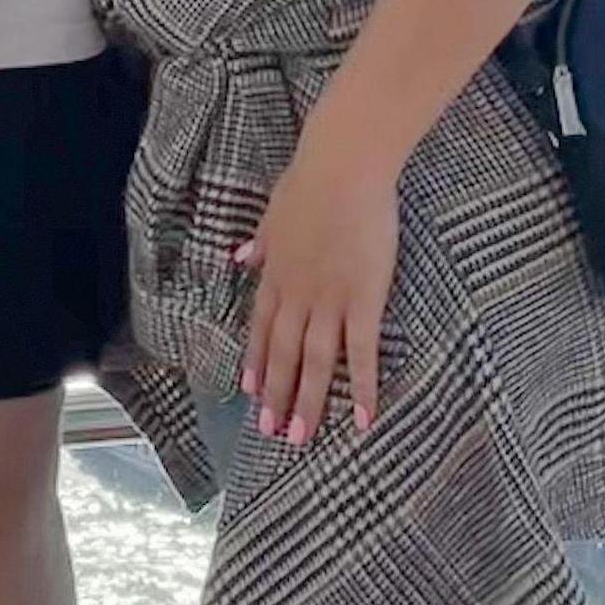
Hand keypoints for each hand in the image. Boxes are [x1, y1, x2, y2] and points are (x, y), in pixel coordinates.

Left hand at [235, 117, 400, 444]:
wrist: (342, 168)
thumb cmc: (310, 180)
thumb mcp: (273, 211)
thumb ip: (260, 242)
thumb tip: (240, 258)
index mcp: (276, 273)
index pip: (262, 326)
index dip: (256, 361)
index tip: (248, 391)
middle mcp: (297, 294)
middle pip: (284, 353)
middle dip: (276, 394)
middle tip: (270, 431)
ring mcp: (329, 300)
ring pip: (315, 362)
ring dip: (308, 401)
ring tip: (301, 436)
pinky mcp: (363, 299)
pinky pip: (361, 353)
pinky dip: (362, 388)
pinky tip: (364, 418)